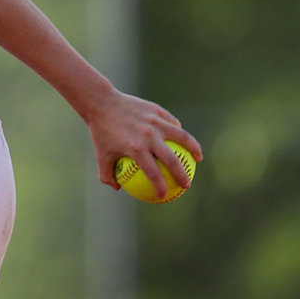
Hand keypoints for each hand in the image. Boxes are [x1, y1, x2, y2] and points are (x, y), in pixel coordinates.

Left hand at [83, 90, 202, 192]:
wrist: (101, 102)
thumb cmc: (100, 132)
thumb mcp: (101, 155)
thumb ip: (107, 175)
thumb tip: (119, 188)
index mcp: (135, 149)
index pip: (153, 173)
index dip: (161, 187)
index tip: (164, 196)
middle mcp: (148, 136)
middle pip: (172, 160)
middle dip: (183, 175)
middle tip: (186, 185)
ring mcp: (154, 121)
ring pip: (182, 137)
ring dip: (194, 149)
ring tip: (198, 158)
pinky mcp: (157, 110)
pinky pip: (172, 123)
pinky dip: (179, 132)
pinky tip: (183, 140)